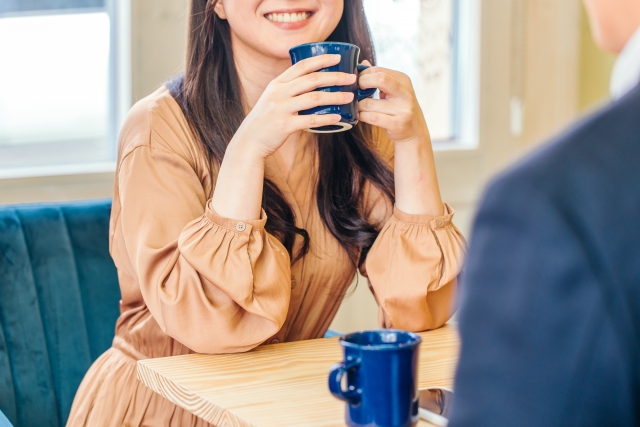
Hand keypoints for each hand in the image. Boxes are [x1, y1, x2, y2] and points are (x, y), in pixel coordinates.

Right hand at [231, 54, 355, 159]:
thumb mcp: (272, 99)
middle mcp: (278, 93)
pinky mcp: (284, 125)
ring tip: (350, 97)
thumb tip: (312, 85)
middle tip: (351, 78)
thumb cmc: (265, 121)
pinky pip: (310, 120)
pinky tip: (338, 117)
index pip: (302, 65)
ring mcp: (281, 108)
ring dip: (335, 97)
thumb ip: (288, 90)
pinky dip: (326, 119)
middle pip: (312, 79)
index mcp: (277, 84)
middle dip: (335, 76)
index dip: (321, 60)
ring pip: (314, 98)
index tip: (337, 57)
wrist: (249, 142)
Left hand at [357, 61, 429, 144]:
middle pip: (380, 79)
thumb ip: (379, 77)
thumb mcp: (393, 90)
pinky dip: (362, 116)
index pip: (379, 70)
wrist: (415, 131)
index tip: (356, 82)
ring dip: (359, 105)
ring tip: (358, 107)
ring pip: (370, 103)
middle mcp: (405, 93)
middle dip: (362, 83)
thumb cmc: (399, 108)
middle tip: (356, 92)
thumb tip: (363, 63)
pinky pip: (372, 117)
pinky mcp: (397, 124)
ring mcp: (403, 109)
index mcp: (403, 80)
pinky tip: (361, 116)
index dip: (363, 75)